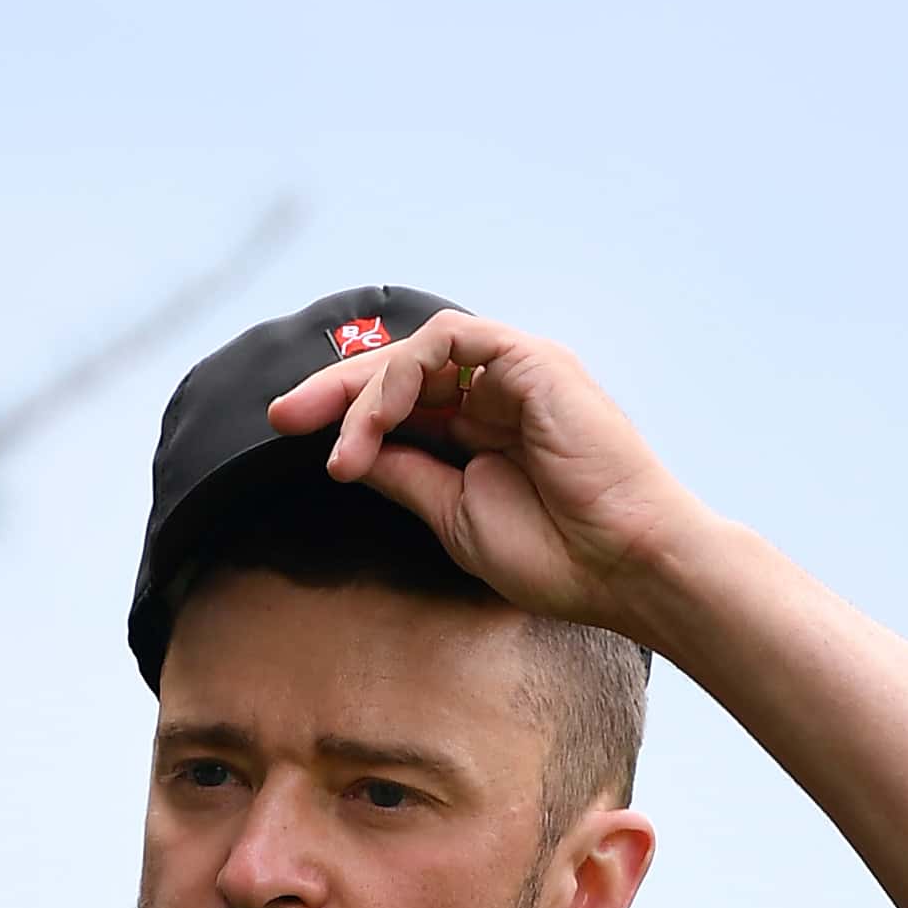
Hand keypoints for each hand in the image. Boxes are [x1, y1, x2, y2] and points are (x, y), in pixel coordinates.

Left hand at [265, 313, 700, 640]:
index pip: (403, 402)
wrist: (623, 567)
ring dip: (368, 392)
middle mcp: (499, 392)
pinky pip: (452, 340)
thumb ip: (404, 474)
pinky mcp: (533, 362)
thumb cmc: (557, 555)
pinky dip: (406, 373)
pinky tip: (383, 419)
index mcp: (484, 429)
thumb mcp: (453, 514)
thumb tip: (349, 453)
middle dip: (336, 389)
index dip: (346, 411)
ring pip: (420, 350)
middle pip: (402, 368)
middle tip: (284, 416)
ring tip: (343, 447)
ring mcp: (518, 373)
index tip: (290, 430)